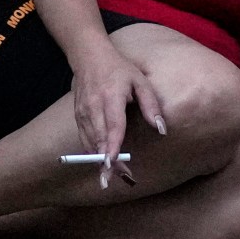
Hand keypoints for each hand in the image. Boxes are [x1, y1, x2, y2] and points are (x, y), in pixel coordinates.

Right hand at [68, 41, 163, 189]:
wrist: (89, 57)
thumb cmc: (119, 69)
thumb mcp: (141, 81)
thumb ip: (151, 105)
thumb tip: (162, 129)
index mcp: (111, 96)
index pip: (112, 125)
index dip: (112, 145)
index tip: (112, 163)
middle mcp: (94, 107)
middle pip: (99, 139)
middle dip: (105, 162)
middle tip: (115, 180)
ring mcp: (83, 113)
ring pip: (89, 143)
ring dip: (99, 161)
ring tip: (110, 178)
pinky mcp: (77, 117)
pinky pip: (85, 140)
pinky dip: (92, 153)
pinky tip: (102, 163)